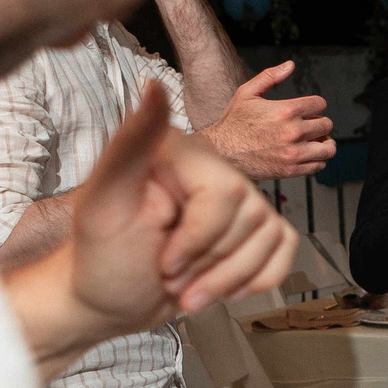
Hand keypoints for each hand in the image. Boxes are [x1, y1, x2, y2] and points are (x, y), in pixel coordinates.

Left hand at [70, 85, 299, 333]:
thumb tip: (152, 86)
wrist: (112, 300)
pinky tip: (222, 289)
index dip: (200, 237)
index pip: (224, 193)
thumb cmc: (102, 257)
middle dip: (211, 265)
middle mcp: (214, 170)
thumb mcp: (104, 204)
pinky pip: (285, 249)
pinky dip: (257, 280)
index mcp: (180, 153)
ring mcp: (240, 200)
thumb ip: (130, 144)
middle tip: (171, 277)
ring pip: (270, 236)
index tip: (165, 263)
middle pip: (251, 217)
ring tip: (188, 290)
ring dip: (228, 280)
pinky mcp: (254, 230)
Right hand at [201, 60, 334, 179]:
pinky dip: (317, 159)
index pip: (320, 104)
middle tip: (308, 125)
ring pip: (329, 147)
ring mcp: (293, 153)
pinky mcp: (291, 170)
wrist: (221, 152)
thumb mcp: (247, 93)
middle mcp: (293, 131)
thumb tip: (290, 65)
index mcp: (286, 110)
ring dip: (324, 143)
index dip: (315, 105)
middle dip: (319, 123)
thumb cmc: (233, 123)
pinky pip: (318, 165)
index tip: (308, 110)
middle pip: (326, 124)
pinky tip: (306, 154)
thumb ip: (270, 76)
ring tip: (313, 141)